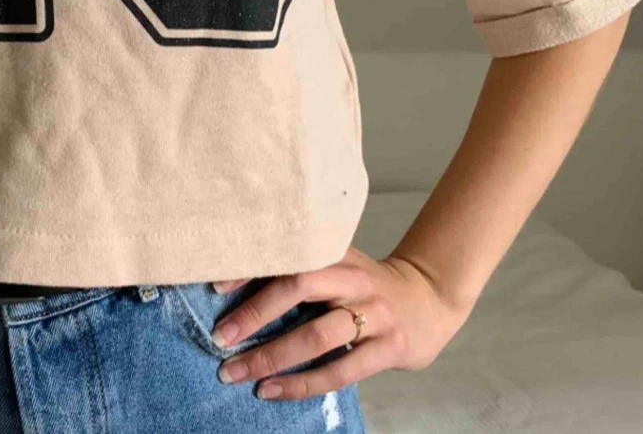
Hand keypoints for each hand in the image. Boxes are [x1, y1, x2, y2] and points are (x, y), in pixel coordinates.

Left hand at [208, 247, 472, 400]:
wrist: (429, 299)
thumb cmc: (364, 284)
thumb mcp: (336, 264)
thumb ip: (298, 269)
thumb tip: (232, 283)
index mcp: (335, 251)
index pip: (288, 253)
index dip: (250, 268)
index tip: (214, 284)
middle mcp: (353, 277)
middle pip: (300, 287)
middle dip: (255, 313)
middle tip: (219, 336)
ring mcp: (374, 313)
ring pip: (317, 335)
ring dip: (272, 356)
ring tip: (236, 372)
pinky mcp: (390, 348)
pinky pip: (340, 370)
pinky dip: (302, 383)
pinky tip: (271, 391)